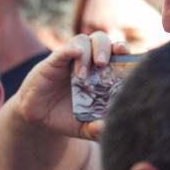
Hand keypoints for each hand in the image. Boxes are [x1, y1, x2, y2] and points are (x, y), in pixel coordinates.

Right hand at [13, 31, 128, 140]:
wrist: (39, 118)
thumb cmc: (66, 117)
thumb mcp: (84, 127)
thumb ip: (96, 130)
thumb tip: (105, 129)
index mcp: (101, 73)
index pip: (117, 54)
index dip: (124, 51)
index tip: (130, 58)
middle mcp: (87, 61)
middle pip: (101, 40)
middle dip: (107, 47)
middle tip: (103, 64)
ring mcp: (70, 60)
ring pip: (83, 40)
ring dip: (87, 53)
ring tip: (82, 75)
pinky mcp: (52, 62)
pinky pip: (62, 51)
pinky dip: (70, 50)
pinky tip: (74, 53)